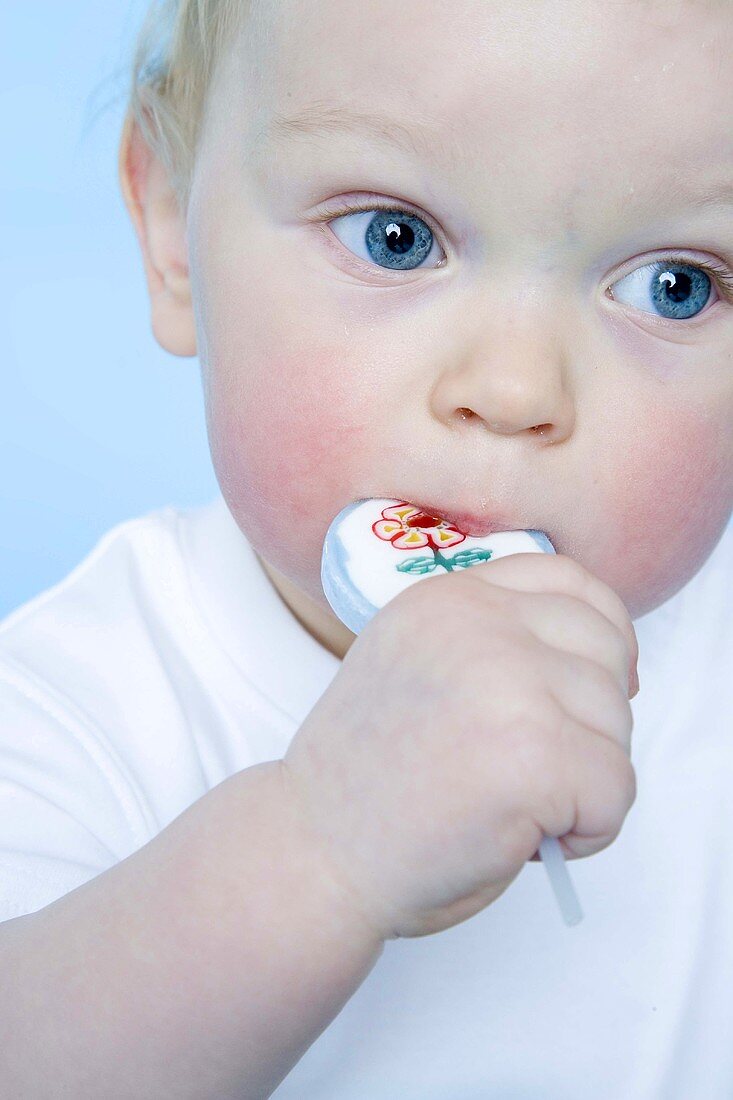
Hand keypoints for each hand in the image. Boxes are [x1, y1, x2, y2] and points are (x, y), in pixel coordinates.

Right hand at [282, 552, 637, 939]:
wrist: (314, 852)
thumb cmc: (369, 779)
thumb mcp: (417, 666)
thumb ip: (489, 641)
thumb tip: (607, 664)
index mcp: (448, 598)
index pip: (570, 581)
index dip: (603, 635)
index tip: (594, 686)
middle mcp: (478, 624)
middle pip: (607, 649)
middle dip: (594, 717)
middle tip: (541, 767)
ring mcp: (507, 683)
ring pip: (617, 723)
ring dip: (587, 779)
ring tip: (521, 807)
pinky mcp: (533, 755)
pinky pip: (615, 790)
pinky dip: (589, 830)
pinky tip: (532, 837)